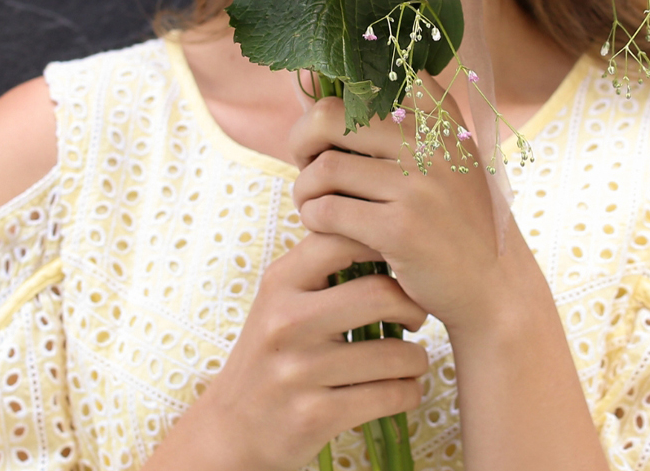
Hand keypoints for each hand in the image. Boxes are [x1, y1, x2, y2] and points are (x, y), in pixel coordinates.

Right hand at [149, 232, 431, 470]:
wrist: (231, 429)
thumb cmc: (272, 356)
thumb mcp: (280, 302)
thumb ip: (319, 266)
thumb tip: (381, 220)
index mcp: (279, 283)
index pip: (344, 238)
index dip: (386, 244)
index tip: (403, 263)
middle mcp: (285, 322)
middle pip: (381, 294)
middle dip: (415, 307)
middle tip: (417, 316)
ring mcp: (299, 371)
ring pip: (396, 353)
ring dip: (416, 360)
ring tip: (410, 360)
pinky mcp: (315, 416)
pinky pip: (392, 395)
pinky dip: (409, 393)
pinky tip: (400, 390)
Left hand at [288, 78, 552, 342]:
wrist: (495, 288)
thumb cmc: (459, 225)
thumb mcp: (452, 162)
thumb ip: (410, 125)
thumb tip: (324, 83)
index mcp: (441, 122)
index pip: (373, 78)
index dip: (334, 96)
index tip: (327, 127)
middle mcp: (432, 145)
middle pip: (331, 116)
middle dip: (303, 140)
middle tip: (304, 164)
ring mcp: (418, 187)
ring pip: (325, 169)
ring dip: (305, 188)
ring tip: (312, 203)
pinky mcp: (401, 229)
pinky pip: (328, 210)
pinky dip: (312, 218)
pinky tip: (320, 227)